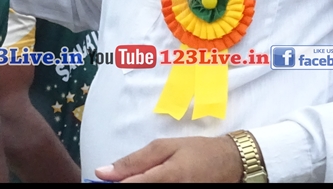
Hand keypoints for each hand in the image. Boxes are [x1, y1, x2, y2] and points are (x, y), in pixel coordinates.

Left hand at [95, 135, 243, 182]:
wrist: (230, 163)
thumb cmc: (196, 151)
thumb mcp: (164, 147)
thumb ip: (133, 161)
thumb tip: (102, 172)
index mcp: (167, 177)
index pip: (130, 187)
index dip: (113, 186)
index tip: (103, 184)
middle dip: (125, 187)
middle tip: (124, 180)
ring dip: (137, 188)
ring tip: (144, 178)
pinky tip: (152, 183)